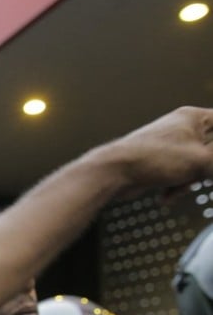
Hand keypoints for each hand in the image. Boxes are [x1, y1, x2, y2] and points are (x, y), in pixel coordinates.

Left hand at [93, 106, 212, 195]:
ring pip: (197, 165)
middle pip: (212, 148)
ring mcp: (169, 146)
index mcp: (193, 118)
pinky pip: (179, 175)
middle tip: (204, 176)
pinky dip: (176, 186)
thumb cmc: (152, 159)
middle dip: (208, 168)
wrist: (112, 173)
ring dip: (191, 181)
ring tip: (178, 186)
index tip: (212, 163)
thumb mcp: (201, 162)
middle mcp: (182, 128)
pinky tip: (166, 197)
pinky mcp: (159, 163)